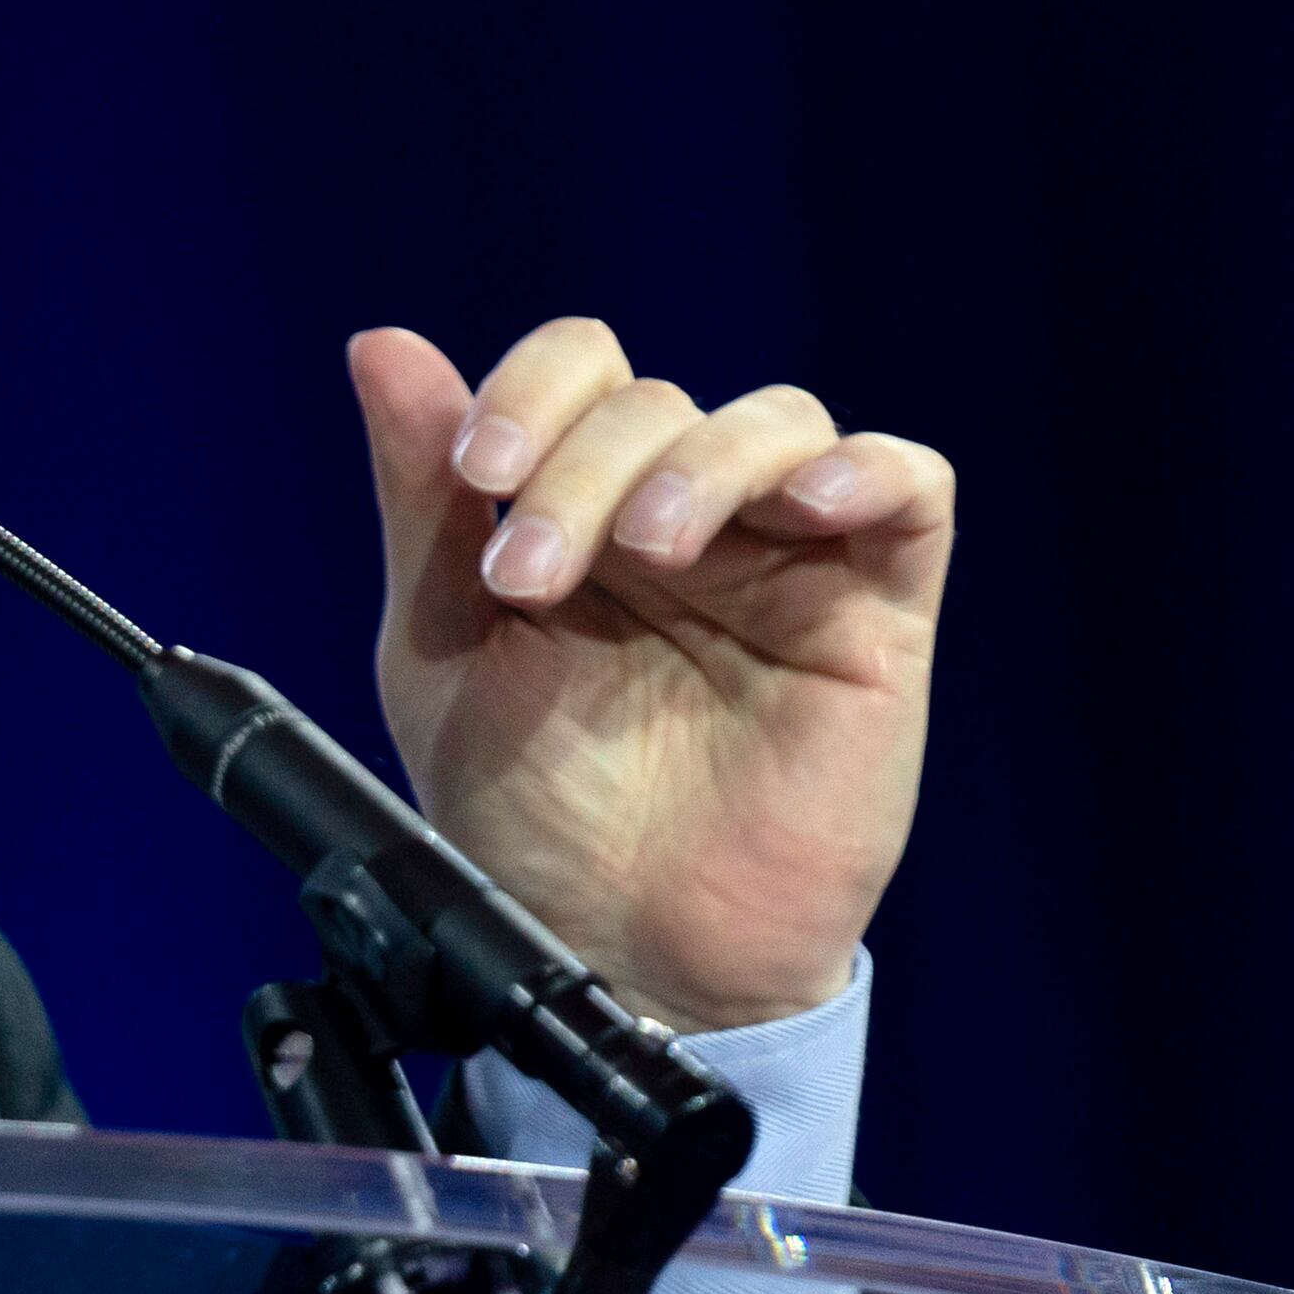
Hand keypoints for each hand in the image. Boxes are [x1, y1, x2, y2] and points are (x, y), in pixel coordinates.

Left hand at [347, 320, 950, 1029]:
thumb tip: (382, 345)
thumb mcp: (442, 647)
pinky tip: (805, 506)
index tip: (473, 469)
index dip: (529, 389)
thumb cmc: (530, 815)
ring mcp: (785, 561)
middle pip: (655, 404)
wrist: (616, 947)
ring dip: (698, 464)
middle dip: (579, 470)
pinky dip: (864, 469)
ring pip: (776, 422)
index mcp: (582, 511)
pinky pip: (911, 490)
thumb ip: (422, 502)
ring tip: (650, 555)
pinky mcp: (875, 618)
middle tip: (527, 579)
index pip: (582, 371)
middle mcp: (686, 519)